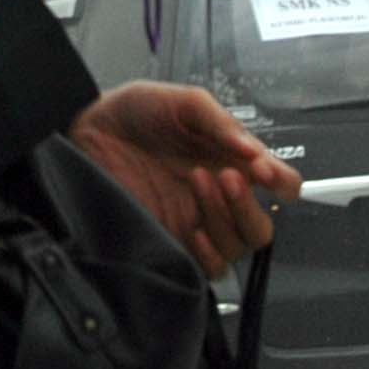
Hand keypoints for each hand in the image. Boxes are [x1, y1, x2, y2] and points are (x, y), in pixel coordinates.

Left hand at [70, 81, 302, 277]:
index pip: (280, 183)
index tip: (264, 170)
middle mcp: (220, 196)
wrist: (86, 128)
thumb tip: (252, 150)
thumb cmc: (133, 113)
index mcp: (231, 160)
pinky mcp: (172, 242)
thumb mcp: (181, 102)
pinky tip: (191, 227)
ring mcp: (197, 222)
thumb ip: (218, 121)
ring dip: (224, 217)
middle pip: (261, 225)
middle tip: (227, 176)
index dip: (282, 181)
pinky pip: (208, 266)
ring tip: (198, 180)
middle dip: (250, 205)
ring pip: (237, 245)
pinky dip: (208, 252)